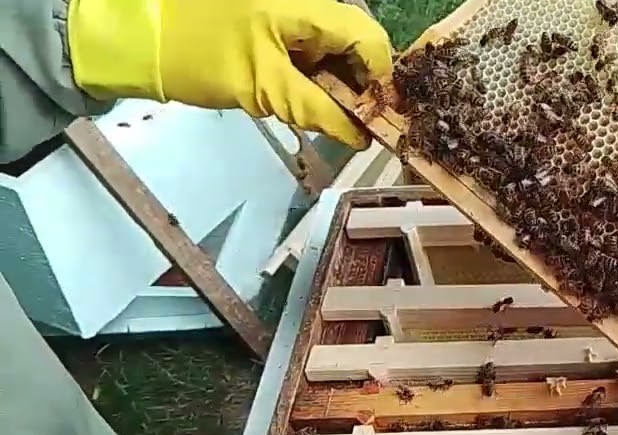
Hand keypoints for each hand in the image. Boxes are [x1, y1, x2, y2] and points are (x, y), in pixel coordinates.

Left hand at [68, 0, 393, 147]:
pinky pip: (311, 48)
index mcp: (307, 6)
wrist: (136, 35)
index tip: (373, 119)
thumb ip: (318, 108)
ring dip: (337, 85)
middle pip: (357, 43)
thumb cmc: (198, 55)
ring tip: (323, 115)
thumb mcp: (263, 87)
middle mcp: (306, 4)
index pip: (370, 39)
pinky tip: (302, 99)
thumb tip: (361, 135)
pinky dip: (314, 77)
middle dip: (359, 85)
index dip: (379, 81)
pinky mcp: (274, 23)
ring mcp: (290, 12)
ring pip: (336, 48)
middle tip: (349, 123)